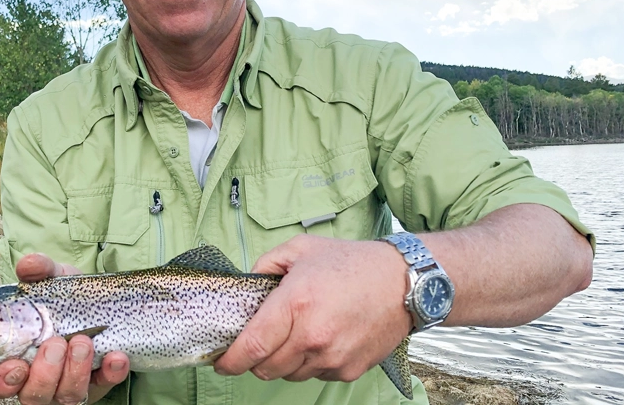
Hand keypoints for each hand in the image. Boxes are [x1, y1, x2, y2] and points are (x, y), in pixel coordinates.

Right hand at [0, 253, 130, 403]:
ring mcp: (68, 386)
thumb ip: (39, 270)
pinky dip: (110, 373)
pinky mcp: (99, 384)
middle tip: (56, 343)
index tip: (15, 365)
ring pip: (66, 396)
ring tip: (84, 342)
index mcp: (14, 358)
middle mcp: (38, 379)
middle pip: (33, 395)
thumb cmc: (63, 297)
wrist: (100, 301)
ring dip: (75, 372)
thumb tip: (28, 265)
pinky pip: (104, 386)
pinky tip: (116, 357)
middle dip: (45, 373)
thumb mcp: (52, 279)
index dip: (2, 380)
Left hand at [214, 235, 411, 382]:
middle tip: (260, 341)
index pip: (251, 346)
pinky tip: (320, 338)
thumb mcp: (301, 249)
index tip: (220, 361)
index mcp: (295, 303)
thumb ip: (265, 264)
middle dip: (255, 359)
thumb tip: (246, 285)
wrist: (403, 282)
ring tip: (298, 332)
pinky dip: (310, 362)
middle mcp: (312, 335)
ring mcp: (332, 357)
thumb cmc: (352, 263)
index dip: (230, 360)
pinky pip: (315, 375)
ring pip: (289, 374)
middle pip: (265, 367)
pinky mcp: (348, 370)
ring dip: (284, 360)